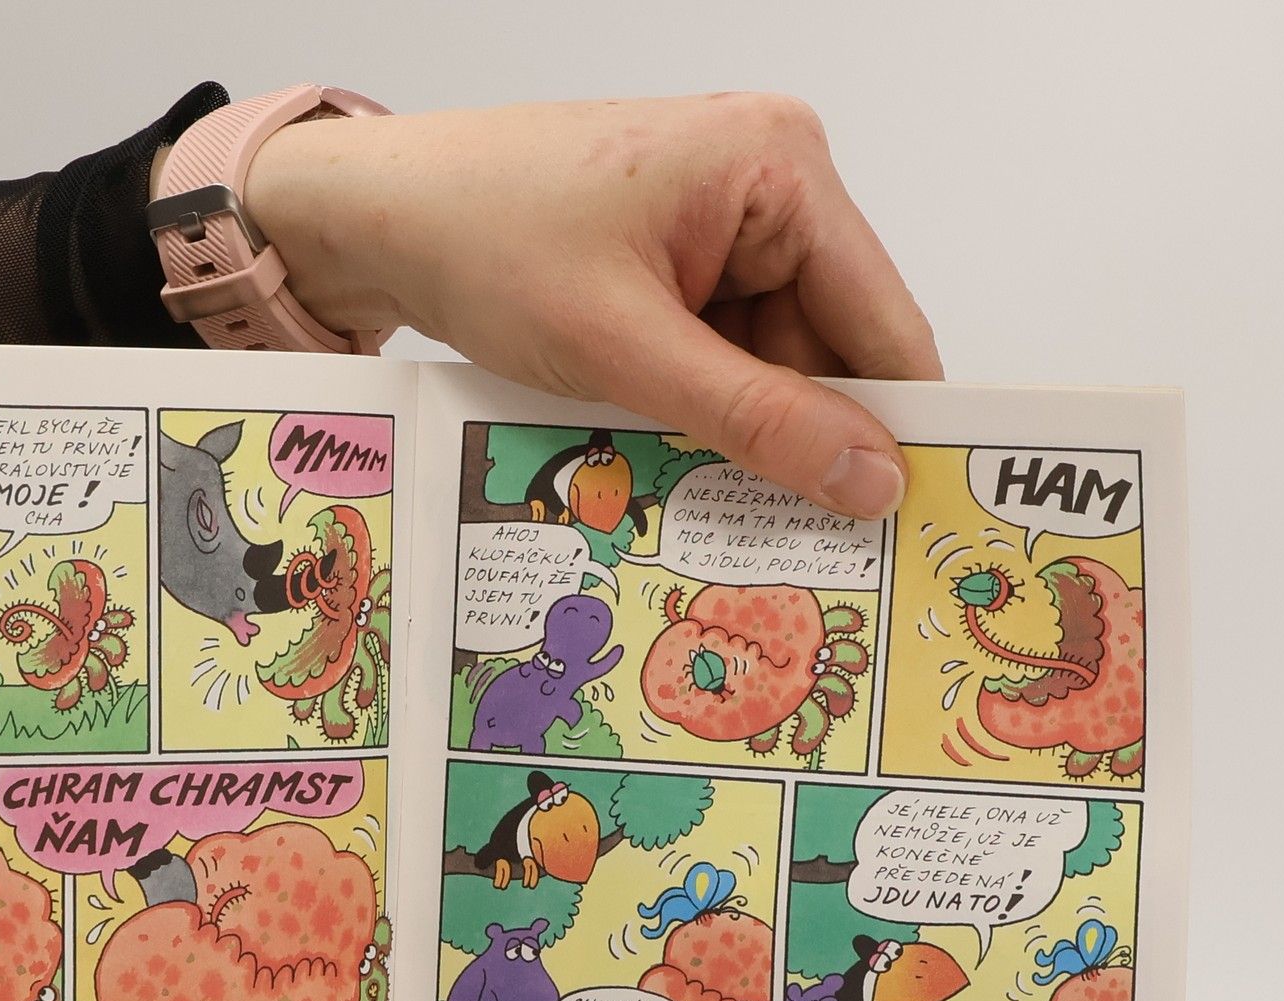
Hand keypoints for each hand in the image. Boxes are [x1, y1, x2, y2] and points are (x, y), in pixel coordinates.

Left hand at [244, 93, 940, 516]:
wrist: (378, 217)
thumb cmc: (484, 240)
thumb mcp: (628, 349)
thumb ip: (756, 419)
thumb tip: (869, 479)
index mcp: (782, 167)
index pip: (882, 321)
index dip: (895, 427)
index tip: (904, 524)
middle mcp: (769, 184)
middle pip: (826, 351)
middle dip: (802, 441)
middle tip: (796, 549)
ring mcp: (720, 225)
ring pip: (768, 366)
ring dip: (740, 435)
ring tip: (703, 499)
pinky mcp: (676, 262)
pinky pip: (718, 356)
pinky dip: (698, 412)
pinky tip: (666, 455)